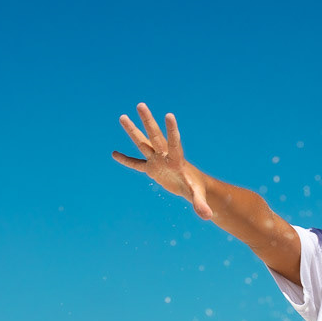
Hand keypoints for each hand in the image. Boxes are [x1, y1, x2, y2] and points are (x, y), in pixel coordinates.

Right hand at [112, 103, 212, 219]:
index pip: (174, 142)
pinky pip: (136, 164)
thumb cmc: (197, 188)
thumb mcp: (198, 197)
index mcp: (177, 160)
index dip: (172, 130)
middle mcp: (165, 155)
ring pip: (142, 143)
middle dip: (148, 121)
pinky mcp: (151, 169)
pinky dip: (126, 160)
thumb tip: (207, 216)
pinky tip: (114, 154)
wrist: (193, 186)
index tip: (169, 115)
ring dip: (132, 131)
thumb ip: (201, 205)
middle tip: (140, 104)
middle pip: (154, 136)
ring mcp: (156, 160)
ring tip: (122, 117)